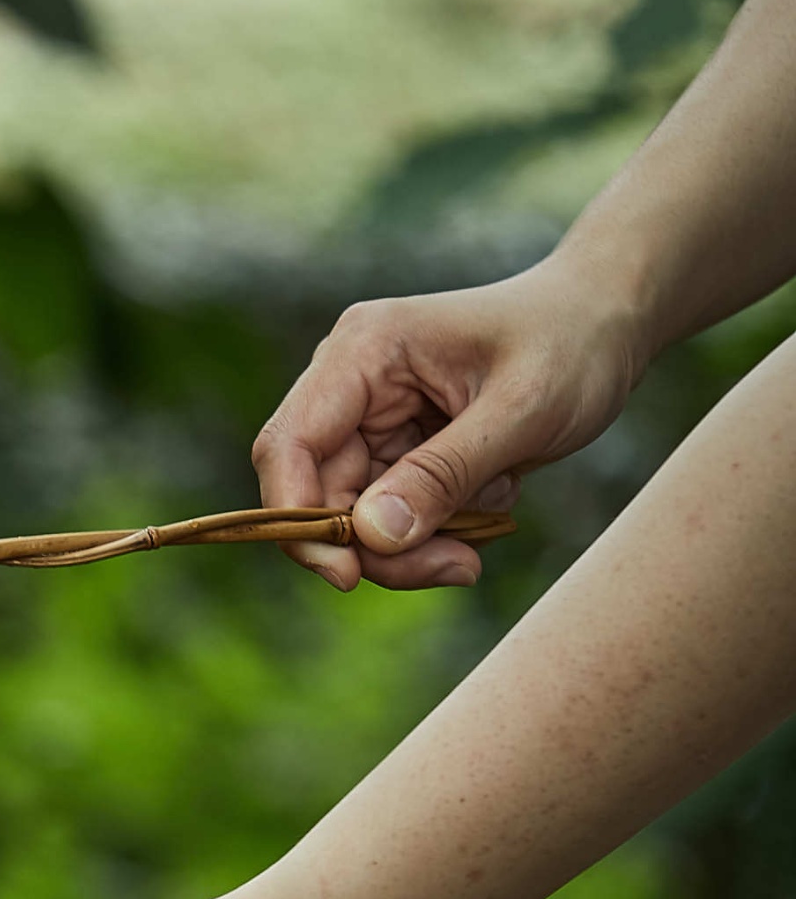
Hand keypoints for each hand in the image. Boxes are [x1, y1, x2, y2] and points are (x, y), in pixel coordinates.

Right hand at [253, 256, 639, 590]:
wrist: (608, 323)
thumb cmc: (572, 344)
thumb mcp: (520, 411)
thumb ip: (443, 474)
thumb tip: (371, 536)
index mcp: (364, 350)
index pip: (290, 446)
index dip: (299, 519)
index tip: (348, 575)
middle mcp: (353, 384)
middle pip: (321, 496)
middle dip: (379, 547)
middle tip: (456, 568)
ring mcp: (373, 419)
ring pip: (356, 519)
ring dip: (414, 549)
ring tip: (478, 546)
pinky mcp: (399, 450)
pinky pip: (391, 518)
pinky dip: (435, 534)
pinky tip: (488, 508)